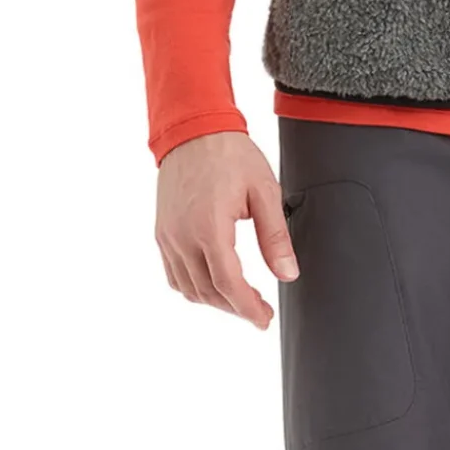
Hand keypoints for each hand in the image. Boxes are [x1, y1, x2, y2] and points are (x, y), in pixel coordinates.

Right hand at [154, 132, 298, 327]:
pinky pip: (174, 274)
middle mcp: (182, 237)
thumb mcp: (265, 191)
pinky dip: (193, 287)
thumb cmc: (230, 154)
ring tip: (240, 300)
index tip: (264, 320)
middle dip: (235, 308)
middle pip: (207, 292)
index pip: (228, 285)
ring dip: (214, 301)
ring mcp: (168, 236)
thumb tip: (288, 273)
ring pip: (188, 288)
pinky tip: (213, 284)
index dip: (248, 308)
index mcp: (209, 228)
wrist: (194, 130)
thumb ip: (275, 237)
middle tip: (259, 312)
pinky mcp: (161, 232)